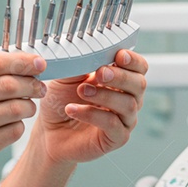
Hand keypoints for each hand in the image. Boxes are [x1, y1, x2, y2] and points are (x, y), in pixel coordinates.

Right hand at [0, 52, 46, 186]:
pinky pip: (11, 132)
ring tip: (27, 107)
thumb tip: (7, 64)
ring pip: (16, 108)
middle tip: (38, 86)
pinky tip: (10, 125)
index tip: (37, 62)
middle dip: (31, 84)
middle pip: (9, 84)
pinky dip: (17, 127)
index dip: (22, 60)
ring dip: (28, 106)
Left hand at [34, 49, 147, 164]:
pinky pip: (113, 124)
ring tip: (81, 91)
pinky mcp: (117, 138)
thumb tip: (88, 49)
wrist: (48, 131)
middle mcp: (128, 99)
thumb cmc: (61, 100)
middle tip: (100, 73)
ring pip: (128, 104)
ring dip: (104, 95)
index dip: (133, 60)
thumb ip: (80, 62)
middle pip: (139, 84)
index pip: (139, 67)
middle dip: (121, 76)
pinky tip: (73, 109)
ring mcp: (124, 120)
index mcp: (120, 80)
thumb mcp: (67, 76)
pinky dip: (92, 114)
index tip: (119, 55)